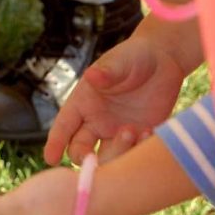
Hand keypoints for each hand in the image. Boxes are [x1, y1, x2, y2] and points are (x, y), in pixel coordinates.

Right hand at [44, 28, 186, 166]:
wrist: (164, 60)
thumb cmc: (133, 55)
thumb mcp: (119, 61)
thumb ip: (106, 71)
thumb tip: (92, 76)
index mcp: (84, 102)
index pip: (64, 125)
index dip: (56, 142)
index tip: (50, 159)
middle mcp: (97, 121)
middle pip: (81, 150)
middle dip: (86, 158)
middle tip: (95, 155)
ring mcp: (117, 132)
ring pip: (108, 158)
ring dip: (117, 153)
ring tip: (134, 130)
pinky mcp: (139, 138)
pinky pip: (134, 156)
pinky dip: (139, 151)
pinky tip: (150, 132)